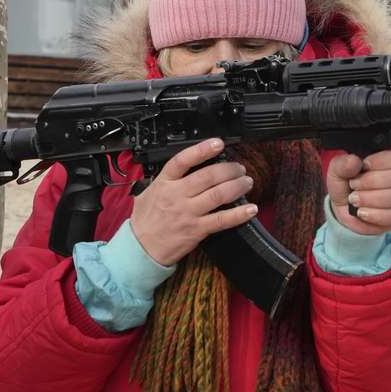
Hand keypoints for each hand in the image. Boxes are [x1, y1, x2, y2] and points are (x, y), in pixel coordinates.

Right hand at [128, 138, 256, 266]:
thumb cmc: (145, 220)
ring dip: (237, 186)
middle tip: (239, 168)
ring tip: (246, 182)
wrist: (140, 247)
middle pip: (208, 176)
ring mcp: (188, 213)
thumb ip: (168, 178)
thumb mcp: (149, 191)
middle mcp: (177, 196)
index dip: (202, 150)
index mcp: (164, 183)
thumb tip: (190, 165)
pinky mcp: (197, 230)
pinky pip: (222, 220)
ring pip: (218, 195)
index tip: (218, 143)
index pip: (183, 160)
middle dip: (229, 169)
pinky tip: (250, 208)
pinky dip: (239, 214)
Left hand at [327, 146, 390, 235]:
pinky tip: (362, 212)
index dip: (381, 160)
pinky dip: (375, 215)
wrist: (345, 210)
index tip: (364, 165)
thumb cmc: (346, 186)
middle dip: (371, 182)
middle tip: (354, 185)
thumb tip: (353, 160)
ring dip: (371, 199)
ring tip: (354, 200)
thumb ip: (342, 164)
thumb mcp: (338, 172)